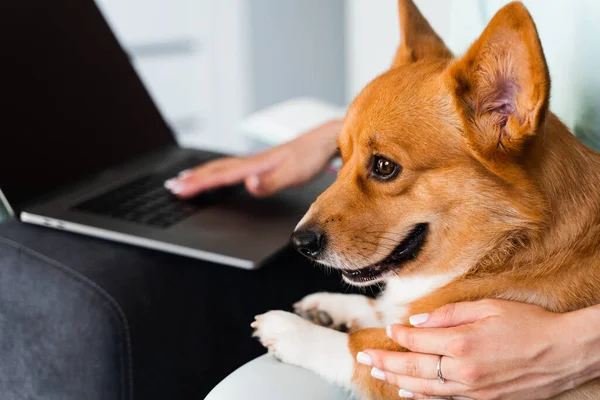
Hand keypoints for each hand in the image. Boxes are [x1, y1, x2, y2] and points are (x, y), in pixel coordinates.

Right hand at [164, 120, 341, 197]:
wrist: (325, 140)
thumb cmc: (310, 157)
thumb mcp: (294, 174)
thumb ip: (271, 182)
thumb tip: (249, 184)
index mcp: (256, 165)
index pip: (221, 176)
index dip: (198, 183)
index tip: (179, 189)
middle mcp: (252, 161)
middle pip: (216, 169)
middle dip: (193, 178)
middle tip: (172, 186)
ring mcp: (257, 161)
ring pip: (222, 167)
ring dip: (202, 173)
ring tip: (184, 178)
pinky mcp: (263, 163)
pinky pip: (232, 167)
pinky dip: (217, 171)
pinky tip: (218, 175)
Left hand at [357, 300, 599, 398]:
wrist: (563, 352)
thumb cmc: (528, 324)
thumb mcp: (488, 307)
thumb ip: (449, 314)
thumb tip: (417, 321)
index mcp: (462, 342)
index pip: (418, 341)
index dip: (399, 335)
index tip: (388, 329)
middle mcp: (463, 369)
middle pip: (414, 367)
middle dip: (385, 362)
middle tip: (364, 358)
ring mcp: (473, 389)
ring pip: (425, 388)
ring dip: (398, 381)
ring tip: (377, 374)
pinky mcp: (483, 399)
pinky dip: (423, 397)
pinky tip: (408, 393)